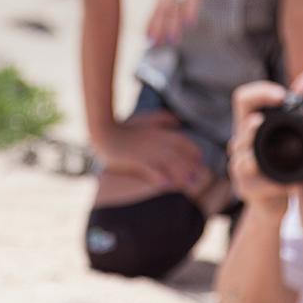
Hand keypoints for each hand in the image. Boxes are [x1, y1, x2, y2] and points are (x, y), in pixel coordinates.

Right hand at [94, 110, 208, 191]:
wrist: (104, 133)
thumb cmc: (125, 127)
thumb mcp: (145, 118)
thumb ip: (162, 118)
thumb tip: (178, 121)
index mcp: (160, 132)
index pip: (183, 141)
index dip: (193, 151)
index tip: (199, 160)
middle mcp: (156, 141)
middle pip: (179, 154)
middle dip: (191, 166)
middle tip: (199, 177)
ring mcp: (146, 151)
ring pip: (168, 163)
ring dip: (180, 173)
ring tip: (189, 184)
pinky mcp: (135, 159)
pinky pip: (150, 169)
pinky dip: (159, 176)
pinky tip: (166, 185)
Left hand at [147, 0, 240, 43]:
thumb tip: (174, 19)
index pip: (157, 6)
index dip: (152, 22)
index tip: (147, 38)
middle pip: (163, 7)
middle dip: (159, 26)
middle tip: (156, 43)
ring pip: (176, 4)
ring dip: (173, 23)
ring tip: (172, 39)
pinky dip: (190, 10)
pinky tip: (188, 23)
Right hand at [227, 80, 293, 210]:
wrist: (271, 201)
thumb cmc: (278, 162)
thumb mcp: (286, 132)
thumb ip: (297, 103)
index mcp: (250, 126)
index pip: (243, 98)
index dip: (259, 92)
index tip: (281, 95)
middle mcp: (240, 143)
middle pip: (239, 124)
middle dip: (252, 122)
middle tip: (266, 120)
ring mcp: (240, 167)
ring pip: (242, 154)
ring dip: (254, 145)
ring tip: (273, 144)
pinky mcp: (247, 190)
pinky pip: (260, 183)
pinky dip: (277, 183)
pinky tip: (293, 183)